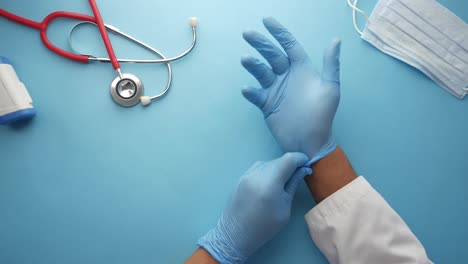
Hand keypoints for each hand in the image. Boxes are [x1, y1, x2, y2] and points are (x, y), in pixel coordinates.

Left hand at [197, 153, 311, 262]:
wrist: (235, 234)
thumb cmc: (264, 226)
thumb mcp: (285, 208)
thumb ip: (293, 185)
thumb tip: (304, 170)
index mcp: (269, 183)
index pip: (288, 159)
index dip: (300, 158)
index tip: (307, 164)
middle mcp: (257, 174)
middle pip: (278, 160)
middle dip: (290, 164)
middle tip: (298, 174)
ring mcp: (247, 174)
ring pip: (268, 162)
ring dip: (278, 167)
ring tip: (283, 181)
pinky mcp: (241, 177)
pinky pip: (258, 167)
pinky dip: (267, 170)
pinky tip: (270, 182)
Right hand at [241, 17, 340, 164]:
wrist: (312, 142)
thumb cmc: (323, 115)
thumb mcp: (331, 89)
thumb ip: (331, 64)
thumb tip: (335, 40)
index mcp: (302, 69)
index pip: (289, 45)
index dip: (279, 32)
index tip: (266, 20)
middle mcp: (286, 76)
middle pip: (271, 55)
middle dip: (260, 43)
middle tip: (247, 33)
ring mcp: (275, 90)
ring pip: (261, 72)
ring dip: (253, 65)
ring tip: (246, 59)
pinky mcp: (266, 104)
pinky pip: (256, 94)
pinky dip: (250, 91)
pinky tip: (247, 88)